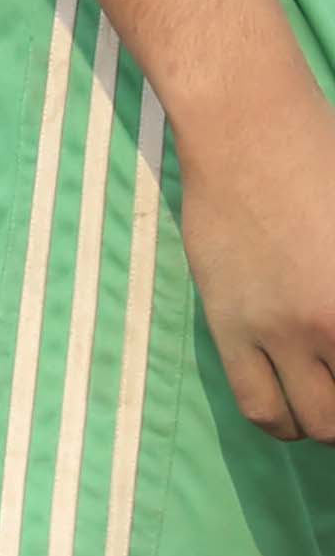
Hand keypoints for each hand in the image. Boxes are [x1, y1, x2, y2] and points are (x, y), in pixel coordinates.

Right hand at [180, 82, 334, 436]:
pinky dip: (280, 421)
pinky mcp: (230, 325)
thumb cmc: (330, 166)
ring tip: (328, 402)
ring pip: (314, 422)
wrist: (248, 133)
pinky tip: (290, 407)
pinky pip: (258, 404)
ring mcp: (281, 331)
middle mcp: (332, 325)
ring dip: (327, 421)